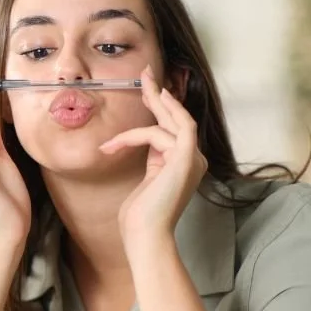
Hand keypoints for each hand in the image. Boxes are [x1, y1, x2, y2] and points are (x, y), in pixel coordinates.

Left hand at [100, 66, 206, 252]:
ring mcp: (192, 159)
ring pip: (174, 121)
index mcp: (185, 164)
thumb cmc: (140, 216)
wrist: (146, 236)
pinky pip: (161, 134)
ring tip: (140, 86)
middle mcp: (194, 160)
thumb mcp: (146, 180)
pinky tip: (117, 140)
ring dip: (154, 103)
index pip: (175, 128)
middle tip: (145, 73)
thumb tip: (139, 138)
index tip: (149, 91)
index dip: (163, 107)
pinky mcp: (183, 160)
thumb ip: (150, 160)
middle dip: (161, 94)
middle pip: (179, 118)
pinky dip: (137, 134)